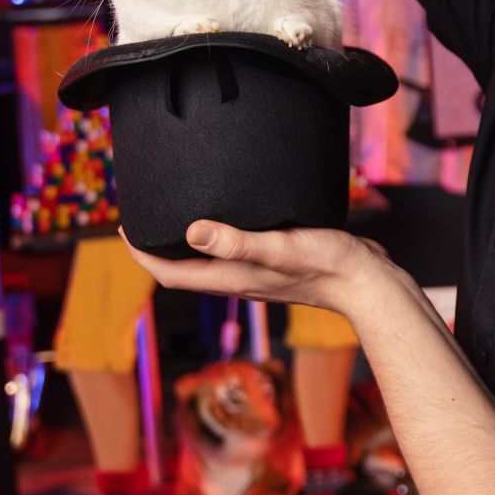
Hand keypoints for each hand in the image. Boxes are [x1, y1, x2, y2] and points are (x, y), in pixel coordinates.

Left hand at [125, 220, 390, 315]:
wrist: (369, 283)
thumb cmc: (327, 264)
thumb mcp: (279, 247)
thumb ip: (237, 241)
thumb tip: (190, 231)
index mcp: (232, 279)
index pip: (171, 273)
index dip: (142, 255)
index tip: (125, 227)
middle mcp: (239, 279)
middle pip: (184, 269)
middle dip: (158, 248)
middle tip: (144, 216)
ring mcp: (258, 274)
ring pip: (209, 261)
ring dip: (187, 243)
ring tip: (176, 212)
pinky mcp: (277, 263)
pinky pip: (235, 251)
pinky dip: (219, 237)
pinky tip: (230, 215)